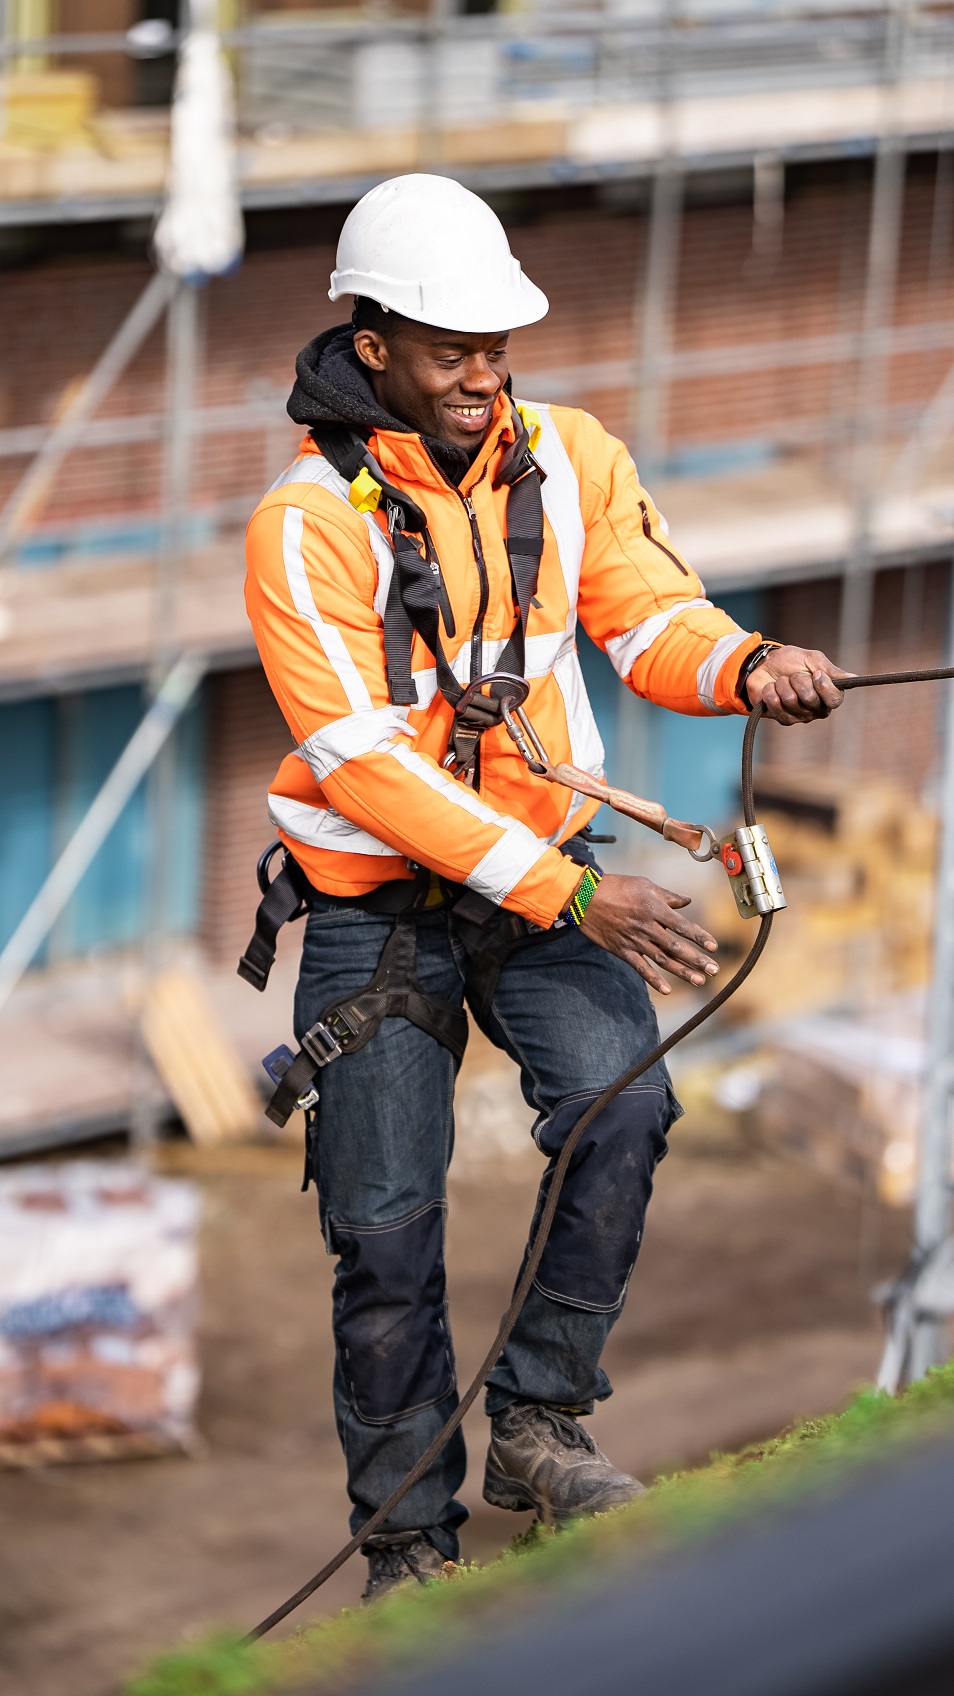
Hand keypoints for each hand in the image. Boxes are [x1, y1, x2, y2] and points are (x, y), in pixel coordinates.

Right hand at [580, 873, 719, 994]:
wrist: (584, 897)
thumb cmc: (616, 886)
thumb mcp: (644, 885)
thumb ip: (668, 896)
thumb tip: (687, 901)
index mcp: (655, 909)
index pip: (683, 926)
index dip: (699, 936)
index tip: (713, 947)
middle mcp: (647, 927)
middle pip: (677, 946)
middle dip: (697, 959)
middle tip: (714, 970)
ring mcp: (634, 940)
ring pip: (663, 959)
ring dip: (682, 972)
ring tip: (699, 981)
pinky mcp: (622, 950)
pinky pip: (640, 968)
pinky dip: (653, 979)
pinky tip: (667, 990)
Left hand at [745, 645, 850, 725]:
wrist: (766, 664)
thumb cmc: (792, 662)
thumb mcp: (812, 659)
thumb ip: (831, 670)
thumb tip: (853, 677)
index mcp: (829, 695)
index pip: (835, 700)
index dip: (824, 686)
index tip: (815, 673)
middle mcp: (816, 710)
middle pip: (810, 699)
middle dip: (799, 680)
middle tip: (794, 675)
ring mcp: (798, 716)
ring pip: (791, 700)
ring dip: (783, 683)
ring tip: (782, 680)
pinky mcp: (781, 718)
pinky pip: (775, 704)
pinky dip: (770, 690)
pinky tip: (771, 688)